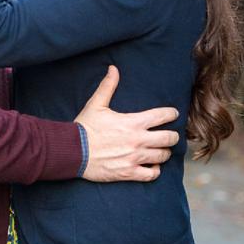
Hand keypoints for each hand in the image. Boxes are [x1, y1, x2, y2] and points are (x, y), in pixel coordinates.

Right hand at [74, 65, 181, 183]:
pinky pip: (152, 174)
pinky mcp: (129, 173)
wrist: (71, 151)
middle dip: (172, 136)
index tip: (172, 114)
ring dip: (163, 153)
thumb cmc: (84, 128)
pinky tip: (151, 166)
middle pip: (169, 138)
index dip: (171, 114)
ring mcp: (134, 158)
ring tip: (159, 150)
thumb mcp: (96, 104)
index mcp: (133, 122)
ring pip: (163, 156)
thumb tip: (113, 68)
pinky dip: (155, 170)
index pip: (163, 116)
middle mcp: (138, 140)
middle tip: (169, 135)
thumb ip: (108, 86)